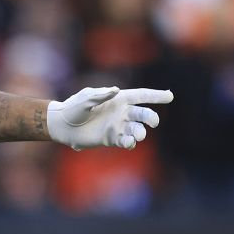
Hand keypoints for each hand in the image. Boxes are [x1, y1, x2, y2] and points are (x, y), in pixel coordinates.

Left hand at [47, 87, 173, 150]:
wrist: (63, 125)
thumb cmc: (73, 108)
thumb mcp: (85, 98)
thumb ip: (100, 94)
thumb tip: (116, 89)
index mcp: (118, 99)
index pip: (141, 96)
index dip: (155, 95)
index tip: (170, 96)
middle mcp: (122, 112)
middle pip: (143, 114)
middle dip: (151, 117)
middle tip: (153, 122)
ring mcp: (118, 126)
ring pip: (137, 129)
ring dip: (140, 132)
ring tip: (137, 135)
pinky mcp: (112, 138)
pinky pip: (126, 141)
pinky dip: (130, 143)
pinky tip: (130, 143)